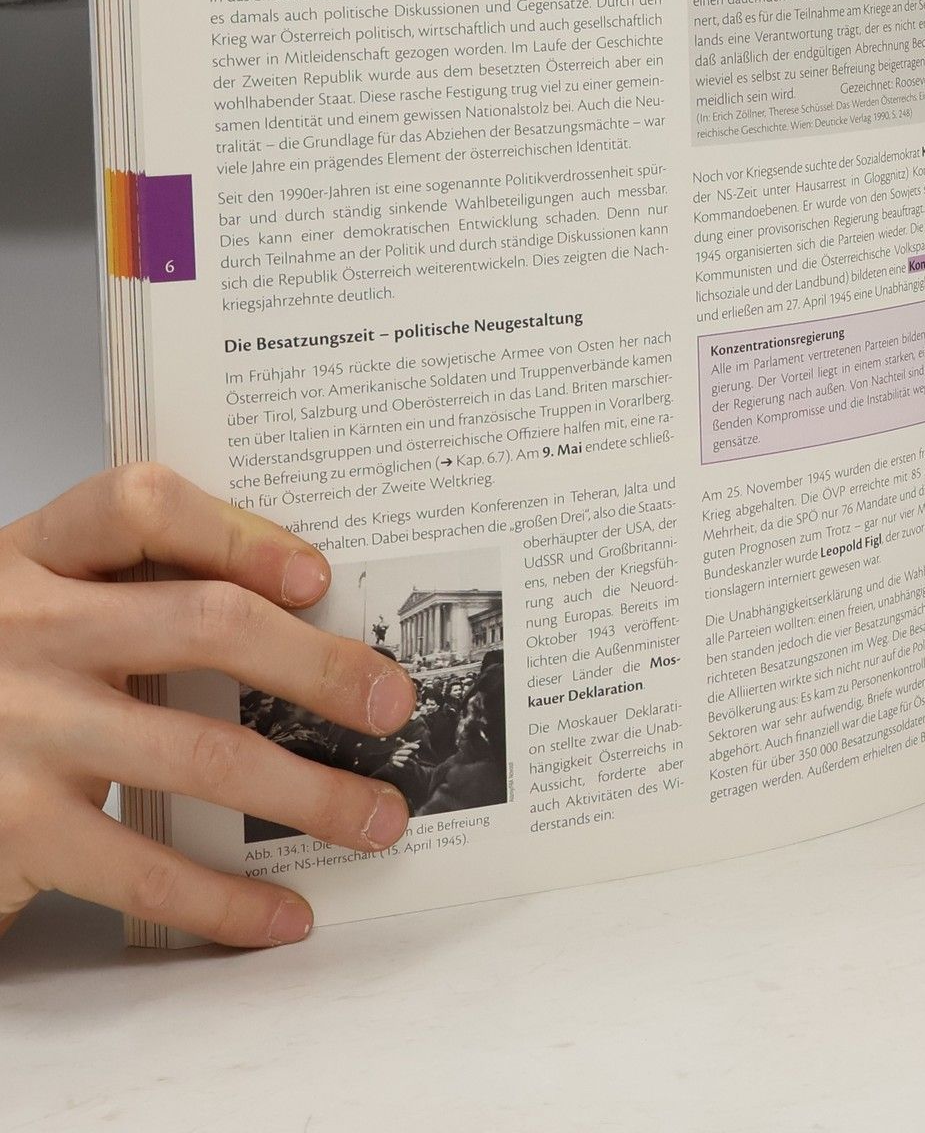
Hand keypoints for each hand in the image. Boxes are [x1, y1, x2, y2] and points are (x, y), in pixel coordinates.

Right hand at [1, 464, 415, 947]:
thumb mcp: (42, 611)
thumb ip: (131, 595)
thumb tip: (303, 619)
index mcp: (34, 559)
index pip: (140, 506)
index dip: (239, 534)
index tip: (317, 577)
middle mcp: (25, 631)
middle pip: (204, 624)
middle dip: (320, 667)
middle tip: (393, 703)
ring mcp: (19, 730)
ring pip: (202, 754)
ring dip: (312, 793)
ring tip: (380, 818)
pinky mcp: (14, 830)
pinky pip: (144, 869)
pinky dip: (227, 899)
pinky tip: (284, 912)